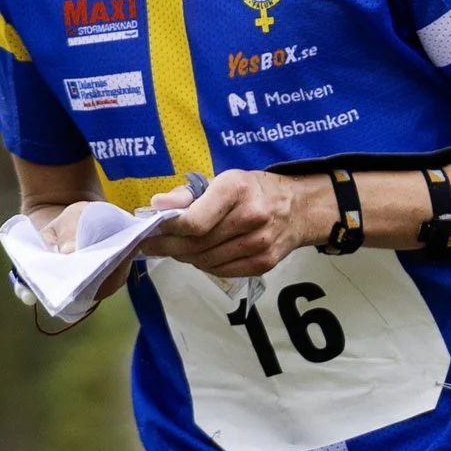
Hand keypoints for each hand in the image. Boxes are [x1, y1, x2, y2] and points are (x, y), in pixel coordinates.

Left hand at [143, 169, 324, 278]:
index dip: (168, 230)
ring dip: (185, 257)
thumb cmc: (253, 191)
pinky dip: (204, 265)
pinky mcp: (263, 263)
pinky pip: (220, 271)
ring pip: (205, 261)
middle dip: (169, 246)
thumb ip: (187, 193)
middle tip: (152, 245)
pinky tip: (200, 255)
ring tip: (177, 248)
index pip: (193, 222)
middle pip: (196, 244)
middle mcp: (250, 217)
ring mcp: (259, 243)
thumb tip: (157, 205)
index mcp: (236, 189)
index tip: (152, 230)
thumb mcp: (222, 179)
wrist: (298, 208)